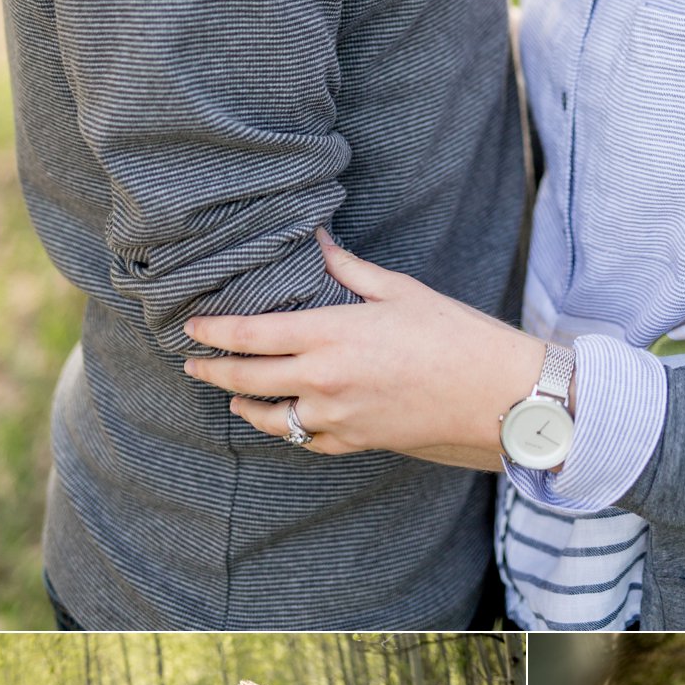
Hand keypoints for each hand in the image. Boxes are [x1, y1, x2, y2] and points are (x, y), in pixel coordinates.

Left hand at [184, 232, 546, 469]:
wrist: (494, 394)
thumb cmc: (453, 333)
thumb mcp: (399, 290)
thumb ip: (348, 270)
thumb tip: (318, 242)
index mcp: (330, 336)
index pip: (250, 335)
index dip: (213, 331)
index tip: (190, 327)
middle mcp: (323, 381)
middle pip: (247, 380)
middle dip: (212, 372)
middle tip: (191, 364)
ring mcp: (337, 417)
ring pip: (270, 418)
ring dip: (244, 405)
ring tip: (231, 396)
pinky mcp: (356, 442)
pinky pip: (305, 440)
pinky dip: (286, 429)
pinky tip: (280, 420)